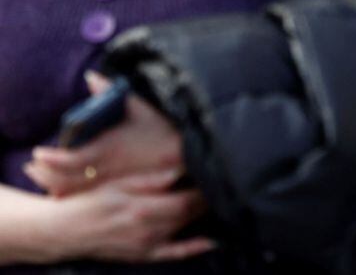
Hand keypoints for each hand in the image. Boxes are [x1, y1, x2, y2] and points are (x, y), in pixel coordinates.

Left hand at [25, 72, 182, 196]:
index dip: (53, 159)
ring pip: (79, 188)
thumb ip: (112, 91)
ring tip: (43, 177)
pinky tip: (64, 190)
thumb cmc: (163, 124)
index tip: (38, 154)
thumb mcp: (140, 104)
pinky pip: (91, 193)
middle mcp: (111, 167)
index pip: (74, 159)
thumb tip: (91, 76)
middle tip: (33, 166)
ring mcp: (116, 178)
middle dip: (49, 173)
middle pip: (70, 178)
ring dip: (58, 184)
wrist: (188, 149)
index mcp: (112, 148)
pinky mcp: (121, 184)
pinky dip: (75, 192)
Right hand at [48, 169, 212, 262]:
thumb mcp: (120, 184)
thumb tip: (180, 169)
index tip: (214, 174)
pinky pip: (174, 254)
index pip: (186, 200)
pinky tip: (212, 242)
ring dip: (203, 216)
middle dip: (207, 199)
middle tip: (219, 184)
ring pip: (185, 229)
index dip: (203, 188)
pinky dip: (194, 248)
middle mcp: (148, 230)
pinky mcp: (143, 255)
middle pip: (189, 214)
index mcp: (143, 208)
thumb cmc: (92, 202)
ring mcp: (146, 245)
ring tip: (218, 199)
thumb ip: (152, 179)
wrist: (66, 231)